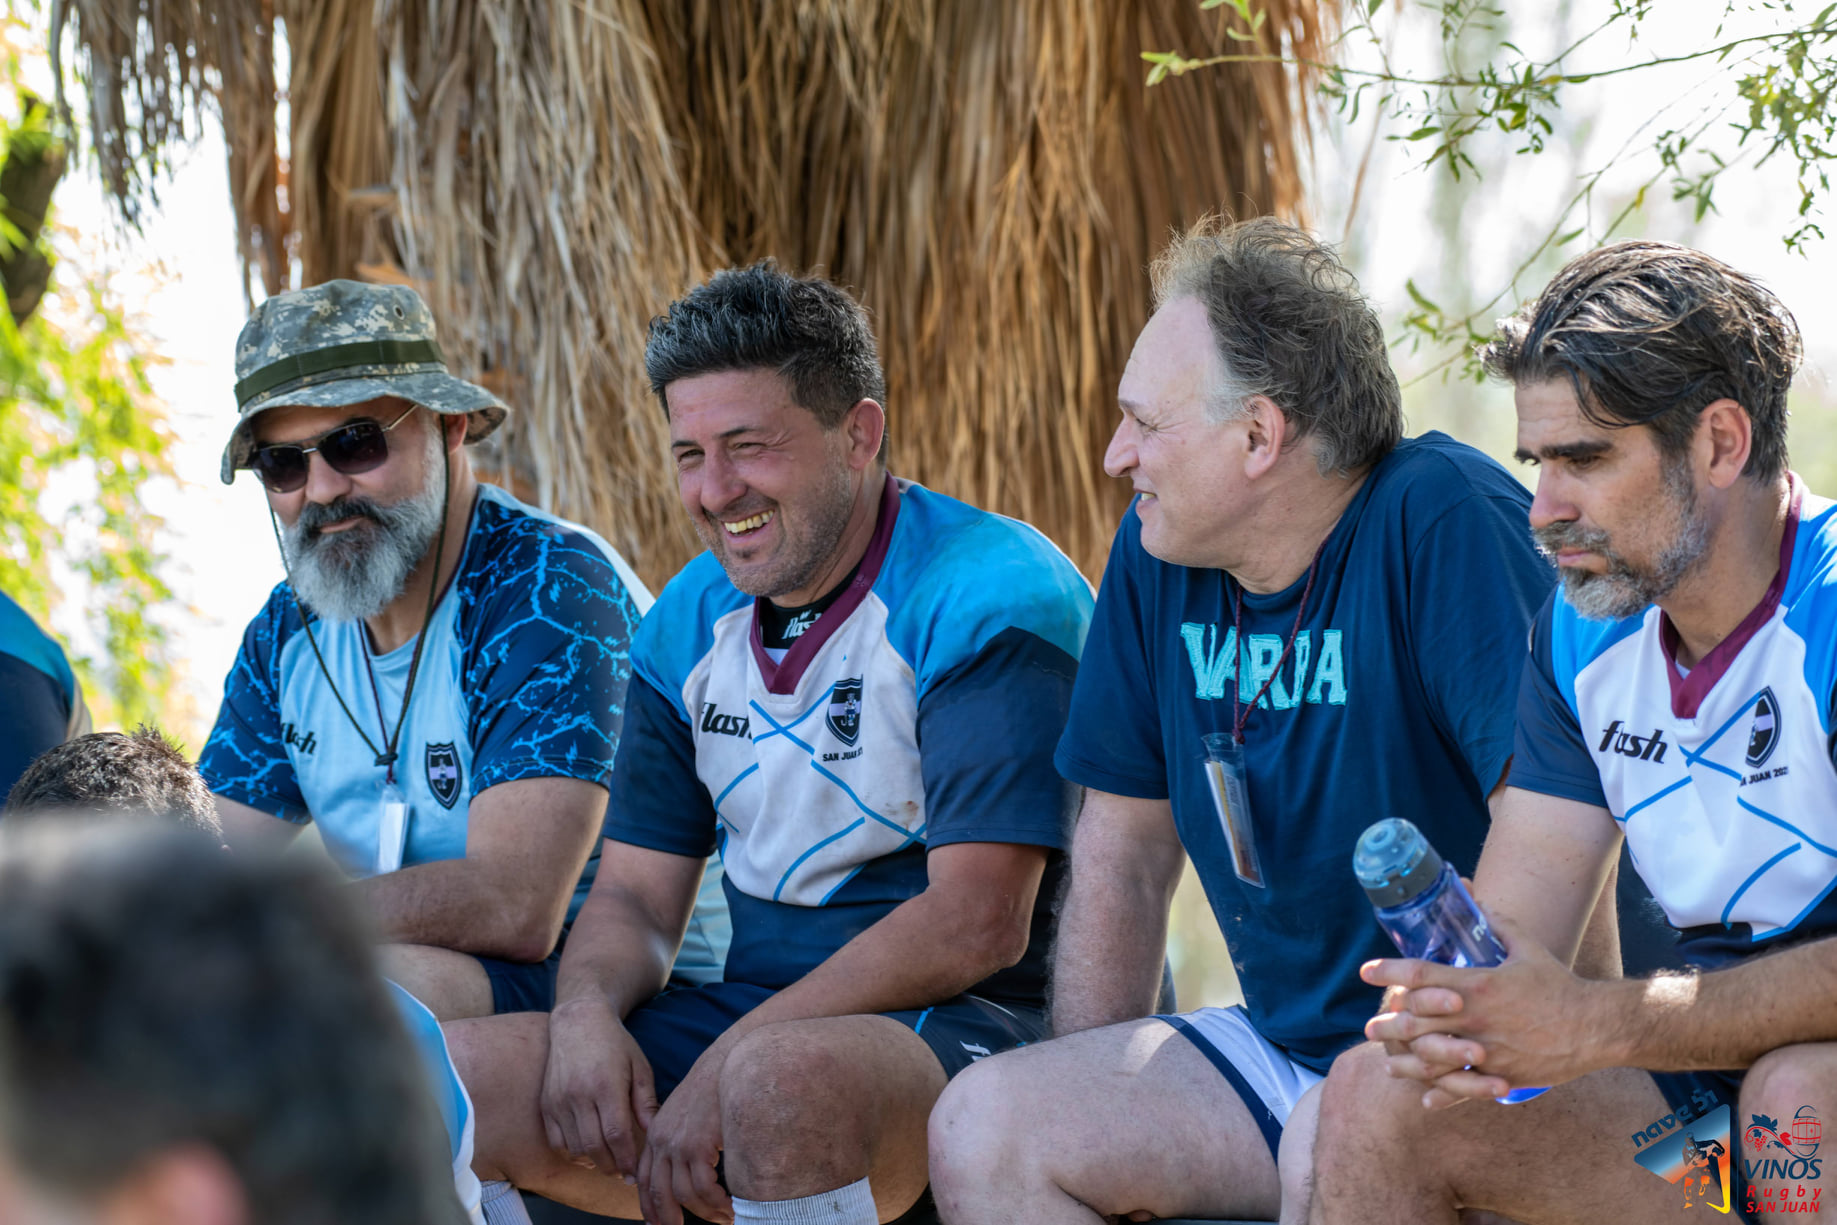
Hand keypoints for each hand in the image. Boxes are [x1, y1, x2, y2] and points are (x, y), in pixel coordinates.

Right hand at [539, 995, 656, 1181]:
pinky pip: (556, 1140)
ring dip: (593, 1161)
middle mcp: (579, 1095)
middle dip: (612, 1167)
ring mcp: (559, 1100)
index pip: (616, 1134)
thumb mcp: (639, 1068)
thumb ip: (646, 1102)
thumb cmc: (616, 1044)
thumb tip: (655, 1134)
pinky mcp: (546, 1104)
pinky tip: (588, 1149)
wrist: (579, 1022)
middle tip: (624, 1174)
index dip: (627, 1159)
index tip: (636, 1172)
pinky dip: (572, 1151)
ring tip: (609, 1161)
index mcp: (606, 1085)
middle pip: (594, 1146)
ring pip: (574, 1148)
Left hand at [637, 1048, 731, 1224]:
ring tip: (722, 1217)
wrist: (727, 1063)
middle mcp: (661, 1141)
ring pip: (684, 1195)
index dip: (650, 1205)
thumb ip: (678, 1137)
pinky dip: (716, 1202)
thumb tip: (684, 1166)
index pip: (646, 1178)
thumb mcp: (686, 1113)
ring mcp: (678, 1144)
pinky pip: (704, 1188)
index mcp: (655, 1133)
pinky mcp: (698, 1145)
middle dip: (668, 1218)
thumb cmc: (714, 1087)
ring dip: (704, 1213)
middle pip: (658, 1193)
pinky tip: (729, 1205)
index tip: (657, 1223)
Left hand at [1361, 914, 1615, 1107]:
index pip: (1421, 975)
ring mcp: (1486, 1052)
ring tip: (1389, 1062)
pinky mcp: (1500, 1076)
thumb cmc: (1559, 985)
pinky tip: (1425, 1099)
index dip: (1390, 971)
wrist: (1594, 1027)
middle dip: (1388, 1024)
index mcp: (1478, 985)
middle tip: (1370, 1026)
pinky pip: (1463, 1090)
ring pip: (1432, 1062)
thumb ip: (1496, 922)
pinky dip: (1442, 1096)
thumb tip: (1473, 893)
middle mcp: (1475, 1019)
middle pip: (1416, 1023)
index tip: (1366, 972)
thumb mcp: (1526, 948)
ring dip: (1406, 1063)